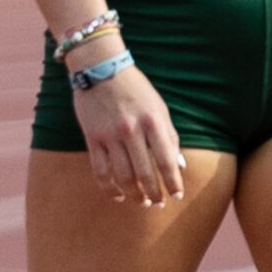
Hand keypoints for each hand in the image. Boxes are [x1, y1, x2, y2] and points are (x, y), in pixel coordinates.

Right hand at [69, 62, 186, 207]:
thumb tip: (179, 165)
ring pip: (123, 176)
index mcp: (153, 121)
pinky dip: (109, 188)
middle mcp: (132, 130)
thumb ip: (170, 136)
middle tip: (158, 204)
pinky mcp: (92, 138)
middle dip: (154, 193)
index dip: (173, 182)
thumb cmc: (136, 89)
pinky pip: (100, 171)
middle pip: (144, 173)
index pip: (166, 160)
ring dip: (134, 194)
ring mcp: (110, 135)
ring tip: (142, 202)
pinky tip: (117, 196)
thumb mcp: (159, 108)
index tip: (177, 196)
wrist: (100, 67)